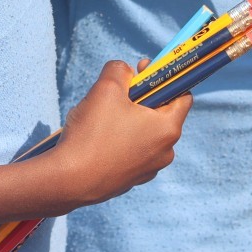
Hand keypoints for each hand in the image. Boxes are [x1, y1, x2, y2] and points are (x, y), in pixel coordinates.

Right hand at [47, 60, 189, 211]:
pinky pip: (132, 151)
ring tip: (102, 117)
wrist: (69, 181)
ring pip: (144, 132)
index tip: (141, 71)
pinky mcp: (132, 180)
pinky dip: (120, 140)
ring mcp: (149, 169)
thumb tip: (127, 72)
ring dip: (128, 119)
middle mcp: (165, 151)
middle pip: (160, 113)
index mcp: (168, 128)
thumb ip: (121, 70)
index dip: (163, 77)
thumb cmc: (92, 134)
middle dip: (141, 98)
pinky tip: (98, 139)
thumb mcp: (106, 88)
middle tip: (117, 93)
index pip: (182, 95)